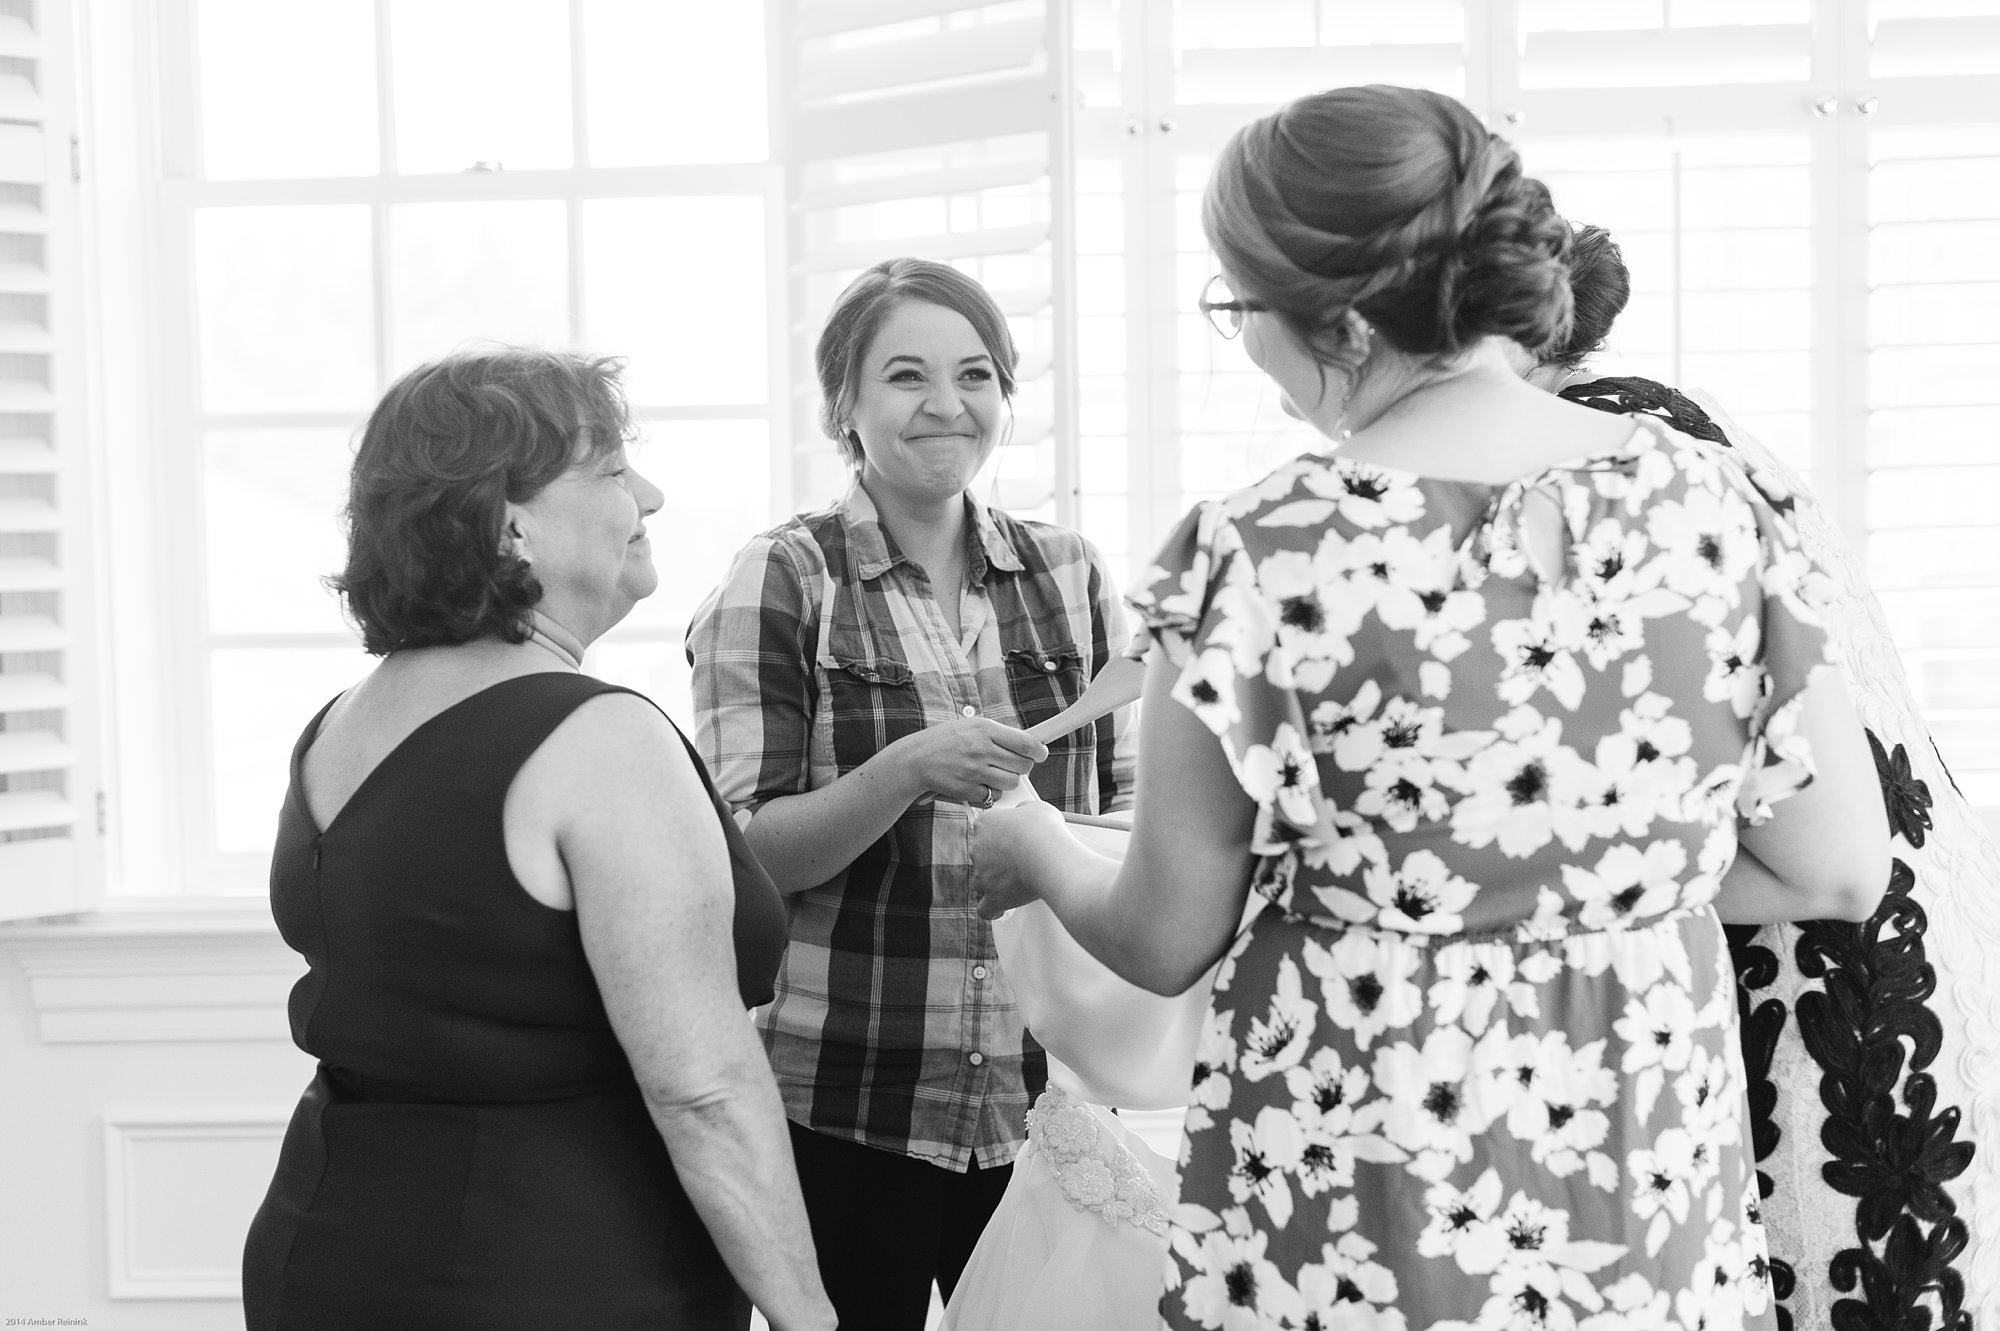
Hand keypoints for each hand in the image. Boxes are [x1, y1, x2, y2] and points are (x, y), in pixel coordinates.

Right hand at [886, 716, 1048, 808]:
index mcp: (985, 730)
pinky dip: (990, 793)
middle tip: (1013, 764)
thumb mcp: (970, 726)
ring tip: (994, 774)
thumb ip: (997, 733)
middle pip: (1023, 765)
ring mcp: (974, 771)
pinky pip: (994, 796)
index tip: (1041, 753)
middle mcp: (981, 749)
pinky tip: (979, 783)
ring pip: (1011, 783)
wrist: (915, 759)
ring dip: (1007, 781)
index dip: (1039, 750)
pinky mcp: (968, 790)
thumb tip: (1027, 743)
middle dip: (1023, 767)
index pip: (1025, 742)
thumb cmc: (944, 741)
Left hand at [973, 801, 1067, 919]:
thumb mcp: (1036, 808)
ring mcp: (982, 875)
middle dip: (996, 860)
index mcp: (984, 824)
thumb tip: (1023, 815)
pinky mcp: (992, 897)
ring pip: (981, 881)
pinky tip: (1000, 909)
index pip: (984, 828)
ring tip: (1013, 884)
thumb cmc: (1044, 831)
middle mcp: (977, 849)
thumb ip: (1023, 812)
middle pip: (981, 855)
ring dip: (994, 883)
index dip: (998, 834)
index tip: (1011, 838)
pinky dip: (992, 909)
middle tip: (1017, 861)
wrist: (1047, 856)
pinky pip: (985, 908)